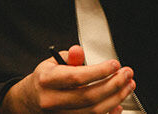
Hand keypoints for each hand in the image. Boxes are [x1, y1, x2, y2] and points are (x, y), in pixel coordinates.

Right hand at [1, 45, 135, 113]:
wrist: (30, 101)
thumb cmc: (45, 81)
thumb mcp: (52, 63)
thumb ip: (70, 58)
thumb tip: (79, 51)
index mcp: (46, 81)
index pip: (76, 77)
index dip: (100, 71)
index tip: (115, 64)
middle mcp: (51, 100)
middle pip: (89, 96)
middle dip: (113, 85)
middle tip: (127, 74)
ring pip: (93, 111)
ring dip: (116, 98)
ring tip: (127, 86)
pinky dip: (109, 112)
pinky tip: (118, 103)